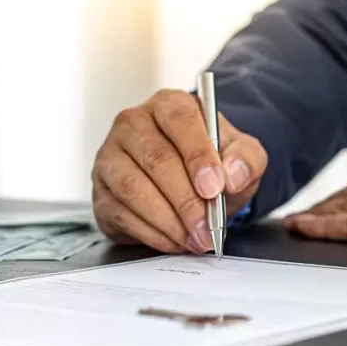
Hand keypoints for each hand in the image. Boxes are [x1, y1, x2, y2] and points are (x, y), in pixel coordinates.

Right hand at [92, 89, 267, 253]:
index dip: (197, 155)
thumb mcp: (243, 154)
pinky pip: (121, 213)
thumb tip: (232, 175)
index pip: (179, 121)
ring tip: (194, 239)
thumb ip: (246, 159)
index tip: (214, 188)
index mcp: (169, 104)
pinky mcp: (101, 190)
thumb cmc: (213, 162)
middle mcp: (133, 124)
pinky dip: (151, 233)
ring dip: (168, 220)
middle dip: (186, 200)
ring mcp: (110, 156)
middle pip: (156, 159)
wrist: (195, 182)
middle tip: (207, 227)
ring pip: (134, 188)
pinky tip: (175, 241)